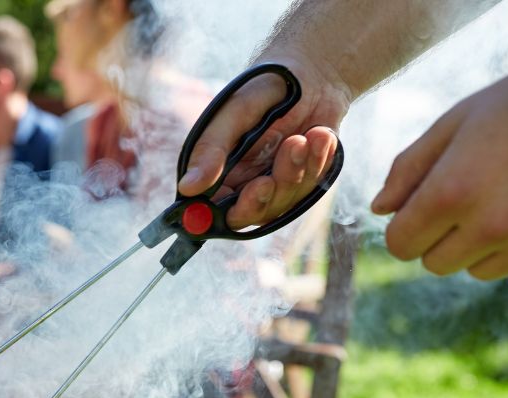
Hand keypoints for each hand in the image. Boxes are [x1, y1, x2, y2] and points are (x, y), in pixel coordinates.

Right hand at [176, 53, 350, 229]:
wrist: (313, 72)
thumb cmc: (265, 86)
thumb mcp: (234, 112)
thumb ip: (211, 150)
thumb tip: (187, 187)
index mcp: (217, 170)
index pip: (210, 209)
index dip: (222, 214)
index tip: (244, 193)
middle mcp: (242, 183)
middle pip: (248, 215)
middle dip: (263, 198)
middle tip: (268, 179)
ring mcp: (274, 184)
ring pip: (282, 203)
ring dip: (295, 171)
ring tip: (304, 137)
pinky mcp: (302, 181)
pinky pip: (310, 188)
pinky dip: (317, 162)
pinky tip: (320, 135)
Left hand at [372, 48, 507, 290]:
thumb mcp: (455, 123)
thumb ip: (409, 168)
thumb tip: (380, 209)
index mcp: (452, 191)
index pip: (400, 245)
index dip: (404, 228)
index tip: (419, 209)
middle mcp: (491, 224)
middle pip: (436, 264)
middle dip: (440, 238)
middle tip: (467, 199)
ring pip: (479, 271)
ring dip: (482, 247)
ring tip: (507, 200)